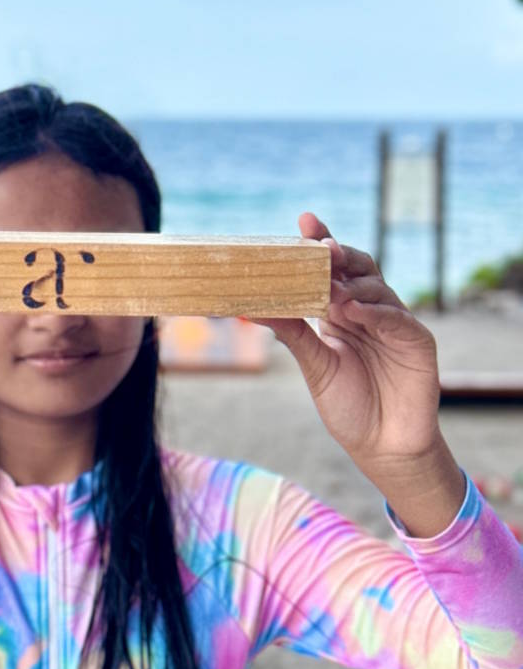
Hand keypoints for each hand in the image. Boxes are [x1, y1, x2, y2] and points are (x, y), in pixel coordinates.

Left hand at [244, 212, 443, 472]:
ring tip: (329, 290)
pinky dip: (375, 311)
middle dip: (338, 254)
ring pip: (376, 288)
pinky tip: (353, 310)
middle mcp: (369, 311)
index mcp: (342, 312)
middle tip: (319, 246)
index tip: (304, 221)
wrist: (382, 447)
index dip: (321, 242)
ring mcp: (395, 324)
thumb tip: (252, 306)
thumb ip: (292, 332)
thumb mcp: (315, 365)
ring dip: (351, 285)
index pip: (334, 269)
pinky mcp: (417, 342)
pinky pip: (396, 319)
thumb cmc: (349, 405)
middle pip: (358, 268)